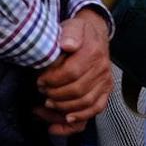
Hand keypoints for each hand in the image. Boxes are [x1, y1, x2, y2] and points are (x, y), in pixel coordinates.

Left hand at [37, 8, 109, 132]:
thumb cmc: (78, 33)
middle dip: (55, 95)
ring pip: (85, 103)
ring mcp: (105, 82)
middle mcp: (102, 69)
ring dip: (63, 108)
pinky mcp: (105, 92)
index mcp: (93, 52)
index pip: (71, 72)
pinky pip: (95, 110)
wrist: (94, 35)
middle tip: (42, 92)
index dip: (53, 80)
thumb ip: (70, 33)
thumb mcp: (72, 25)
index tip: (39, 81)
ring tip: (47, 105)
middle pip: (78, 91)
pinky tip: (65, 119)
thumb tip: (67, 44)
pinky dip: (80, 118)